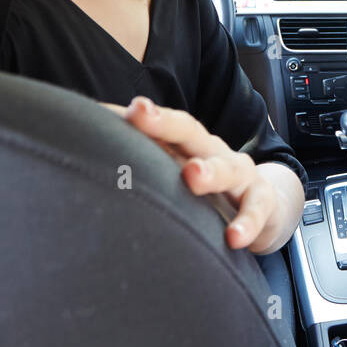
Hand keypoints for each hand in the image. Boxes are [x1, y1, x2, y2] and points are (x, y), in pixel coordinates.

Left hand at [100, 96, 278, 251]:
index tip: (107, 109)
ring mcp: (240, 174)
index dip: (136, 116)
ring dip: (209, 172)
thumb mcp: (178, 173)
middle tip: (139, 114)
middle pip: (189, 132)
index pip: (159, 124)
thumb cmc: (208, 189)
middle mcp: (211, 151)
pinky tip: (234, 237)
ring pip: (226, 167)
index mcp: (186, 144)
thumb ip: (142, 167)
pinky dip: (247, 223)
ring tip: (193, 176)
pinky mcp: (262, 201)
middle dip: (164, 123)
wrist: (264, 205)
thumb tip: (82, 158)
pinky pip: (256, 209)